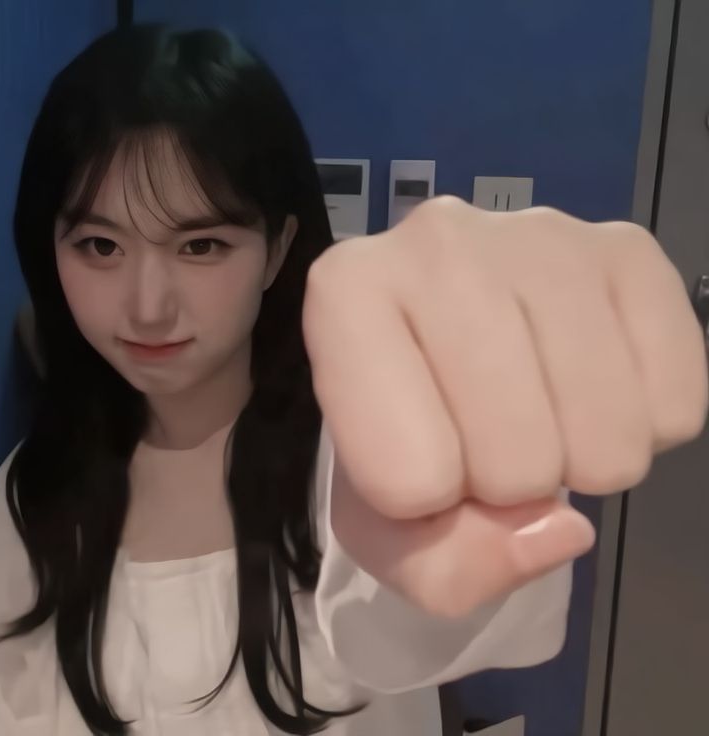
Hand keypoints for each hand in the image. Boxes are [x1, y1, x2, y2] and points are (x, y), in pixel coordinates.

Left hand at [302, 197, 707, 617]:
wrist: (451, 347)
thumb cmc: (399, 433)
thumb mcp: (383, 525)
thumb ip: (441, 566)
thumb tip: (560, 530)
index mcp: (345, 294)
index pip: (408, 473)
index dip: (421, 502)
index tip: (415, 461)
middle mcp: (437, 240)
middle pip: (515, 457)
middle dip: (504, 486)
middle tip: (482, 440)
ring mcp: (543, 236)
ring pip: (604, 433)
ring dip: (576, 461)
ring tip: (535, 415)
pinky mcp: (628, 249)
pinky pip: (673, 401)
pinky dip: (639, 429)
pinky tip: (585, 390)